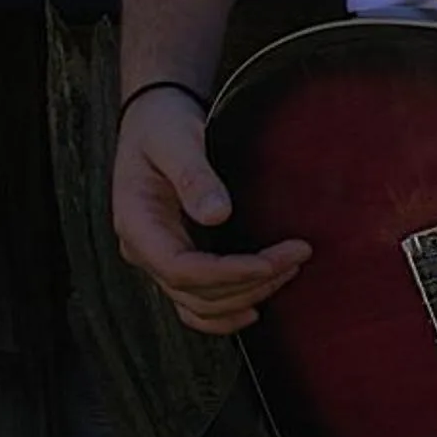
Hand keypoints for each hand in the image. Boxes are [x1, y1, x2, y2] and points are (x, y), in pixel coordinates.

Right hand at [111, 86, 308, 333]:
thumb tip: (217, 215)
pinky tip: (253, 310)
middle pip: (194, 291)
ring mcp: (159, 258)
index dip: (227, 273)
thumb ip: (193, 175)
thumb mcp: (175, 140)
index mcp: (136, 223)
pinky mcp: (177, 258)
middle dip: (249, 282)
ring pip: (197, 303)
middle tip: (299, 254)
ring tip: (289, 271)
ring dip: (244, 296)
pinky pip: (193, 303)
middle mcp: (145, 249)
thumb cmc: (163, 126)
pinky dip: (222, 314)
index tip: (272, 262)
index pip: (180, 268)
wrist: (154, 121)